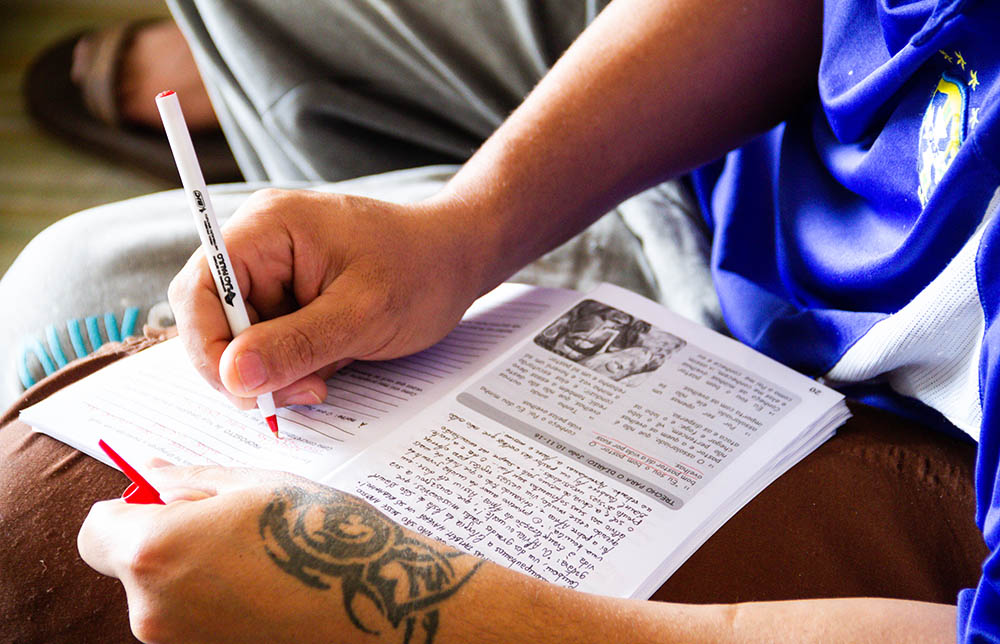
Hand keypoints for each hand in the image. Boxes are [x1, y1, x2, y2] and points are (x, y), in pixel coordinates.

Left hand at [77, 465, 484, 643]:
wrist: (381, 611)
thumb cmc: (324, 540)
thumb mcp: (255, 486)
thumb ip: (188, 480)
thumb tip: (147, 469)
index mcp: (155, 550)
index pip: (94, 529)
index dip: (128, 508)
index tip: (169, 500)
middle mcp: (152, 609)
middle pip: (130, 565)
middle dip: (167, 539)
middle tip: (234, 524)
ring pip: (162, 594)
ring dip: (193, 572)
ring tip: (261, 558)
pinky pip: (191, 621)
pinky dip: (215, 602)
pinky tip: (266, 589)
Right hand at [168, 188, 485, 408]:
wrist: (459, 258)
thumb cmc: (423, 270)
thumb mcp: (363, 315)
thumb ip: (297, 344)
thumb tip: (233, 376)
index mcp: (268, 229)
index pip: (199, 289)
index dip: (208, 346)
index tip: (244, 390)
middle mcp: (260, 244)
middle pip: (213, 319)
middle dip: (248, 367)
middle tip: (298, 392)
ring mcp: (274, 271)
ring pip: (241, 339)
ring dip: (275, 371)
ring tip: (325, 377)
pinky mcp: (290, 296)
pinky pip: (268, 341)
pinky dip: (292, 364)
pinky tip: (329, 364)